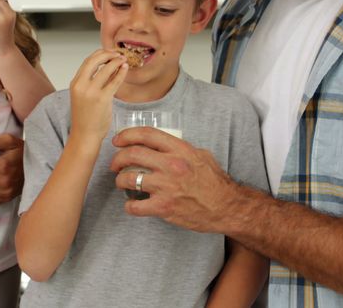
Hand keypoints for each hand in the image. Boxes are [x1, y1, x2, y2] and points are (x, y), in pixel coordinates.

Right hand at [69, 50, 127, 141]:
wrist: (84, 135)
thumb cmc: (85, 118)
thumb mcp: (83, 95)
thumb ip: (92, 81)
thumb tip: (108, 67)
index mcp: (75, 83)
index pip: (87, 61)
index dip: (100, 54)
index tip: (109, 52)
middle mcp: (81, 85)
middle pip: (95, 60)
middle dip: (108, 54)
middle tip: (118, 54)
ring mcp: (92, 92)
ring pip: (106, 68)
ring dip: (117, 61)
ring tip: (124, 60)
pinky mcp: (103, 99)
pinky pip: (115, 81)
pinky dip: (121, 72)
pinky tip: (125, 69)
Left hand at [110, 127, 240, 232]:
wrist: (226, 207)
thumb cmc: (215, 182)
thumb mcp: (201, 155)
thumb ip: (180, 148)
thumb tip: (162, 145)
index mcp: (180, 149)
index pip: (146, 134)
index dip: (127, 135)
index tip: (118, 140)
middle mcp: (171, 165)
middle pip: (132, 154)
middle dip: (117, 159)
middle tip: (115, 164)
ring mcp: (166, 187)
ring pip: (128, 179)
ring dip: (120, 181)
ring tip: (121, 182)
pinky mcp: (163, 207)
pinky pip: (135, 206)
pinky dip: (129, 206)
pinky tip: (133, 205)